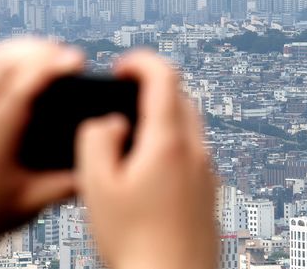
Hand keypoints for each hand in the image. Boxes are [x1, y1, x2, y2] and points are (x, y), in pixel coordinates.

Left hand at [0, 38, 82, 268]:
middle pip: (0, 65)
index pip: (19, 91)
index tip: (76, 59)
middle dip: (38, 51)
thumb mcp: (38, 201)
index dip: (49, 69)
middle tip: (70, 56)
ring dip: (24, 50)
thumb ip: (74, 182)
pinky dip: (12, 56)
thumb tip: (104, 158)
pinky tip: (33, 62)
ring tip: (54, 54)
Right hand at [76, 52, 217, 268]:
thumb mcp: (97, 187)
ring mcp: (207, 171)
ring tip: (133, 131)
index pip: (163, 77)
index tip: (122, 67)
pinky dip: (173, 139)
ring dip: (164, 113)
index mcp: (169, 143)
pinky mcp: (209, 189)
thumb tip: (109, 122)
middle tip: (124, 95)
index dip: (140, 62)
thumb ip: (97, 140)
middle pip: (181, 96)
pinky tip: (151, 164)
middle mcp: (196, 152)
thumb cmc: (137, 243)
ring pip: (190, 123)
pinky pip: (193, 148)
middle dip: (152, 85)